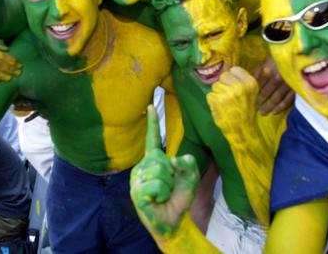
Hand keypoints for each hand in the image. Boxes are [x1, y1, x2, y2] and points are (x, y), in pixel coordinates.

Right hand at [130, 105, 198, 235]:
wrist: (174, 221)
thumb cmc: (179, 197)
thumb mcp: (190, 178)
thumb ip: (189, 163)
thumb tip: (175, 159)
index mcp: (154, 160)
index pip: (153, 138)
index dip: (152, 122)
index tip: (151, 106)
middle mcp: (142, 167)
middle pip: (160, 158)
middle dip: (171, 174)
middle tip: (168, 188)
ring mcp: (137, 180)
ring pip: (158, 172)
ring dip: (167, 186)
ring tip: (163, 195)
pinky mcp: (136, 193)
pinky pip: (155, 186)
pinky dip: (162, 194)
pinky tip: (157, 201)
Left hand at [208, 66, 259, 138]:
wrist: (243, 130)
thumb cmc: (246, 111)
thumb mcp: (251, 93)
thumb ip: (241, 81)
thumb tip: (228, 70)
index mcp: (250, 82)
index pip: (234, 70)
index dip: (232, 78)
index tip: (233, 85)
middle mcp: (239, 86)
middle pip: (223, 76)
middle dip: (224, 84)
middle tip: (228, 96)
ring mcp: (227, 93)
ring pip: (215, 85)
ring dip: (218, 93)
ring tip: (225, 103)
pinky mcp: (217, 100)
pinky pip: (210, 95)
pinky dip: (212, 101)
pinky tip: (220, 108)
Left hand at [254, 55, 293, 114]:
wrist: (294, 49)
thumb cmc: (278, 53)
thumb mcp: (265, 60)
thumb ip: (258, 72)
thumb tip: (250, 82)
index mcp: (266, 71)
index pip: (257, 87)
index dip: (252, 95)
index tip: (248, 101)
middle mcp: (276, 78)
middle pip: (265, 94)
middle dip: (259, 103)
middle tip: (254, 111)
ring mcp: (286, 83)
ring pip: (276, 99)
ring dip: (269, 107)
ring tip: (263, 113)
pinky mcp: (295, 86)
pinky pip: (288, 99)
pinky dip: (281, 107)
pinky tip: (275, 112)